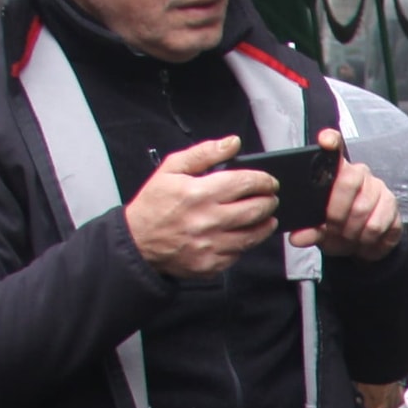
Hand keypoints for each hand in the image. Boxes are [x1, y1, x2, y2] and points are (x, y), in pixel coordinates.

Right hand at [126, 134, 278, 278]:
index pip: (244, 183)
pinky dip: (245, 243)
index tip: (269, 181)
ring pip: (253, 235)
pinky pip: (239, 253)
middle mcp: (206, 220)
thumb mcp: (171, 169)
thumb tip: (233, 143)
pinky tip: (243, 233)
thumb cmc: (154, 204)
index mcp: (198, 193)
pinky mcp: (211, 264)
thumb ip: (204, 153)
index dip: (263, 181)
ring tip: (265, 216)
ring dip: (265, 224)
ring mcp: (210, 245)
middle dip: (269, 201)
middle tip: (270, 197)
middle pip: (255, 210)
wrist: (137, 241)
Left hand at [306, 135, 402, 260]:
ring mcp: (379, 188)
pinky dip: (367, 240)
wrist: (366, 245)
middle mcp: (359, 173)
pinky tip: (363, 241)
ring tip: (348, 238)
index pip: (335, 147)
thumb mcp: (320, 231)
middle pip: (348, 182)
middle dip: (337, 213)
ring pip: (363, 209)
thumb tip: (297, 238)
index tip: (325, 141)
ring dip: (352, 232)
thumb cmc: (338, 229)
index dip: (331, 141)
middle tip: (333, 229)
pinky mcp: (393, 206)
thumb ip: (309, 231)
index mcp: (336, 172)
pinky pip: (378, 224)